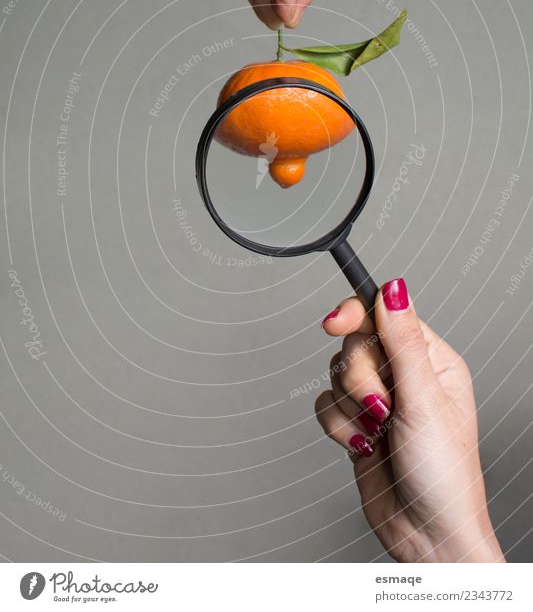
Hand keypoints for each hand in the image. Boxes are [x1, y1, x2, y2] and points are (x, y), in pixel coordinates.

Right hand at [316, 278, 504, 562]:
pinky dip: (338, 427)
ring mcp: (378, 400)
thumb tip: (394, 288)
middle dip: (360, 380)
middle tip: (382, 407)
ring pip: (336, 375)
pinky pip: (325, 404)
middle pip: (354, 344)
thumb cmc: (444, 475)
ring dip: (351, 408)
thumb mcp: (425, 401)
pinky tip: (363, 446)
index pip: (384, 315)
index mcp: (432, 360)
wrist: (426, 536)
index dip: (356, 314)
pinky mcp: (356, 423)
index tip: (333, 323)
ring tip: (379, 433)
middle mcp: (404, 375)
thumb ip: (402, 341)